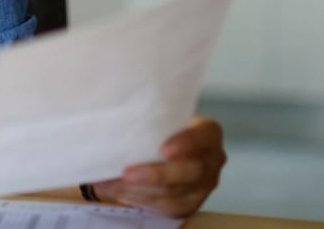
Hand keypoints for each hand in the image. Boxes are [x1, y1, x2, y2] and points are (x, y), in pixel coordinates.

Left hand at [91, 116, 226, 217]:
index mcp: (208, 133)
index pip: (204, 137)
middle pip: (191, 172)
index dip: (186, 143)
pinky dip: (139, 199)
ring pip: (175, 193)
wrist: (164, 147)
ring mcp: (204, 185)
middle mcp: (212, 160)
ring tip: (111, 183)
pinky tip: (118, 191)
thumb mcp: (160, 116)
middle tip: (127, 173)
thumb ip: (148, 118)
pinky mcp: (190, 203)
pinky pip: (166, 207)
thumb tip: (115, 125)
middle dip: (157, 175)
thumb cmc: (160, 127)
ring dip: (140, 190)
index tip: (163, 149)